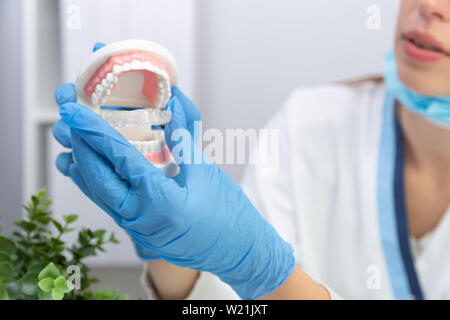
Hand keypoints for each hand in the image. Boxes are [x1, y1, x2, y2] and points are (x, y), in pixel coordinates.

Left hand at [54, 48, 293, 299]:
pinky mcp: (138, 229)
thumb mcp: (207, 172)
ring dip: (81, 161)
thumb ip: (183, 138)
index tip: (73, 108)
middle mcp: (141, 218)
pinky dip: (93, 181)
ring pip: (97, 191)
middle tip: (67, 113)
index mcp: (161, 202)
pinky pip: (107, 202)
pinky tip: (83, 165)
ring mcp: (137, 227)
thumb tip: (172, 104)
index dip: (94, 130)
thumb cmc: (230, 216)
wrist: (238, 252)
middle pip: (97, 175)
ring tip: (69, 136)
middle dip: (78, 141)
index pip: (119, 159)